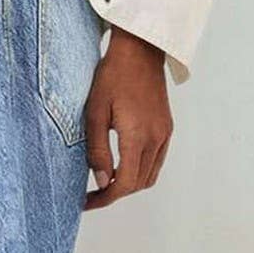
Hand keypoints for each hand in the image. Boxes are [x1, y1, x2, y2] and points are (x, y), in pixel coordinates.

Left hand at [84, 26, 173, 210]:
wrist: (139, 50)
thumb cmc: (112, 76)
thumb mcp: (95, 114)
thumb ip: (98, 151)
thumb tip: (102, 182)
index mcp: (137, 136)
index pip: (125, 183)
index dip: (105, 198)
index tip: (87, 202)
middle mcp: (156, 138)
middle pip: (138, 184)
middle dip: (115, 193)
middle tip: (91, 195)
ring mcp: (164, 133)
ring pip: (149, 176)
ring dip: (128, 184)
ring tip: (105, 182)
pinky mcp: (167, 127)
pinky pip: (156, 161)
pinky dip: (140, 171)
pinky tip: (121, 166)